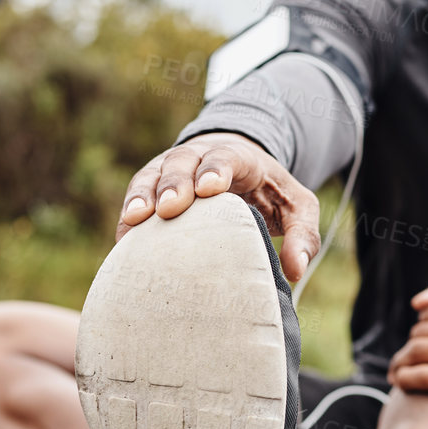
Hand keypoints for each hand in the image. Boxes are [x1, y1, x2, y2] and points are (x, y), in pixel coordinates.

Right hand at [117, 132, 320, 281]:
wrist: (240, 169)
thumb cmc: (271, 192)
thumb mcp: (298, 207)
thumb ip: (303, 235)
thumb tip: (295, 271)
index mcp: (240, 158)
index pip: (226, 158)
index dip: (216, 169)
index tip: (209, 188)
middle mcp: (200, 157)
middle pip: (183, 163)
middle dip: (176, 183)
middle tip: (170, 207)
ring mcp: (172, 168)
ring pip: (153, 175)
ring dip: (144, 195)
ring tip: (135, 218)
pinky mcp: (154, 186)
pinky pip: (137, 195)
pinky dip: (129, 214)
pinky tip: (124, 238)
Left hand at [387, 276, 427, 428]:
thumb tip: (417, 302)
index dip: (417, 331)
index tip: (414, 346)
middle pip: (421, 333)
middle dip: (406, 350)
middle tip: (401, 364)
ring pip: (419, 352)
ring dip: (399, 364)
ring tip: (397, 374)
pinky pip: (425, 376)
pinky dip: (406, 379)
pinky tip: (402, 383)